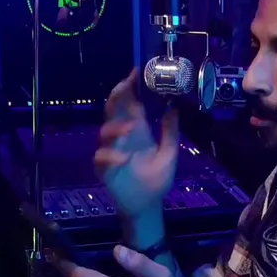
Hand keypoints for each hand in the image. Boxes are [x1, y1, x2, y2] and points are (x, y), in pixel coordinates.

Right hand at [96, 70, 179, 218]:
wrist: (147, 205)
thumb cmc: (156, 179)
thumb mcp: (170, 154)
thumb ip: (170, 133)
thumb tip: (174, 109)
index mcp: (139, 129)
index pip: (131, 102)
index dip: (131, 86)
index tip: (136, 71)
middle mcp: (123, 136)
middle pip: (113, 109)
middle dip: (117, 95)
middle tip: (125, 86)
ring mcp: (112, 150)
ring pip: (105, 131)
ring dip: (116, 127)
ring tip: (131, 128)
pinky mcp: (105, 168)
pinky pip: (102, 157)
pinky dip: (111, 156)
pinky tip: (123, 160)